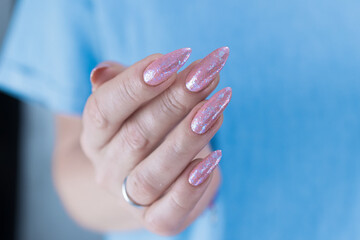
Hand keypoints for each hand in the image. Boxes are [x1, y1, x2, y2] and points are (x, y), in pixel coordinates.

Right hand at [80, 47, 230, 234]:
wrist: (148, 175)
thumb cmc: (145, 127)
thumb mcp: (131, 102)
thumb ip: (119, 84)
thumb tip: (102, 72)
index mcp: (95, 135)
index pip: (103, 108)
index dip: (135, 83)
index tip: (173, 58)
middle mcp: (107, 169)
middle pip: (136, 136)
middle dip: (175, 102)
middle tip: (207, 75)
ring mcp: (129, 198)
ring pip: (153, 173)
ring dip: (187, 139)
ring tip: (216, 109)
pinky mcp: (156, 220)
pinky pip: (168, 212)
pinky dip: (190, 188)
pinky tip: (213, 160)